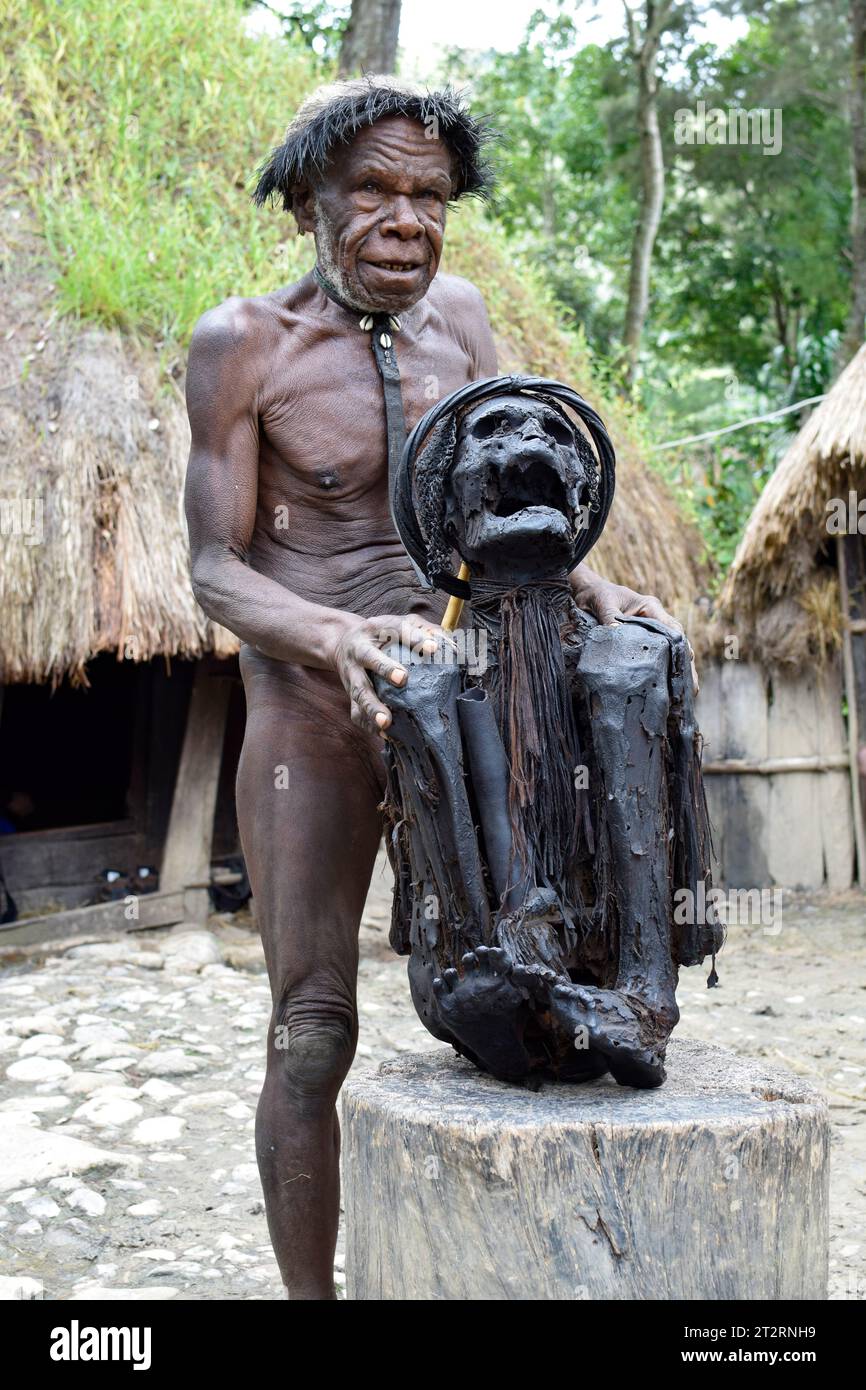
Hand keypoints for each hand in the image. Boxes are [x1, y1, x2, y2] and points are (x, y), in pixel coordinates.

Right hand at [329, 614, 452, 735]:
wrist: (341, 644)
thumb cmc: (381, 635)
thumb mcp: (400, 624)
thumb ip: (424, 630)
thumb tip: (449, 645)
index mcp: (375, 629)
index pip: (396, 629)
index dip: (415, 638)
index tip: (434, 648)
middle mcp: (359, 650)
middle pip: (369, 658)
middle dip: (384, 668)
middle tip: (402, 679)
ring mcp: (351, 674)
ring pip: (359, 691)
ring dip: (372, 707)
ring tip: (386, 722)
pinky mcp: (349, 694)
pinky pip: (356, 711)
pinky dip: (368, 724)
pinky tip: (385, 734)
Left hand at [573, 571, 698, 695]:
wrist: (588, 591)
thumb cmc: (597, 594)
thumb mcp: (603, 604)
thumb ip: (610, 619)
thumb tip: (616, 637)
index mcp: (650, 607)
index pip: (673, 628)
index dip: (681, 647)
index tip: (687, 666)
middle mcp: (656, 619)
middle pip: (678, 643)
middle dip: (686, 665)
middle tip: (694, 689)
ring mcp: (651, 629)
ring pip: (672, 651)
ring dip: (679, 670)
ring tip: (688, 694)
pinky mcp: (643, 639)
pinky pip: (658, 655)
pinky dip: (664, 669)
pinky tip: (667, 687)